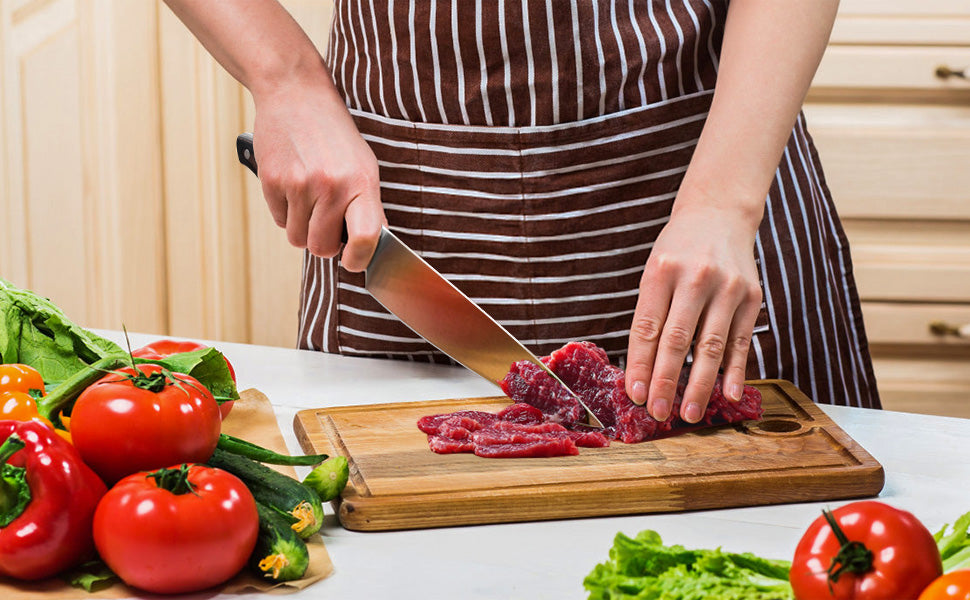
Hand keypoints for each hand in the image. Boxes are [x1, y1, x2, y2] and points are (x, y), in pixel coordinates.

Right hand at [251, 77, 384, 271]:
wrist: (296, 94)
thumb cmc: (334, 135)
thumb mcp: (363, 165)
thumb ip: (367, 206)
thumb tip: (369, 245)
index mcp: (362, 182)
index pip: (367, 238)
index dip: (359, 259)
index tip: (353, 261)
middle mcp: (332, 185)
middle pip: (322, 248)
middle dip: (324, 243)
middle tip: (326, 223)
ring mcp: (299, 184)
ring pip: (298, 239)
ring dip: (303, 228)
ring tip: (309, 199)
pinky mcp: (272, 181)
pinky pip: (280, 221)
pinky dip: (286, 212)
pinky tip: (293, 186)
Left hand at [625, 194, 762, 422]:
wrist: (719, 214)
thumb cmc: (678, 251)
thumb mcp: (654, 272)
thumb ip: (651, 315)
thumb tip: (644, 370)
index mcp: (661, 271)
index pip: (647, 328)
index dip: (640, 365)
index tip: (635, 395)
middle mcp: (696, 278)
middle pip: (677, 339)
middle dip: (666, 381)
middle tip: (658, 412)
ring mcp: (728, 287)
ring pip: (711, 346)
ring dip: (700, 384)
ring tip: (690, 413)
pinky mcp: (752, 297)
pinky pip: (740, 341)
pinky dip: (735, 371)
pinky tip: (729, 394)